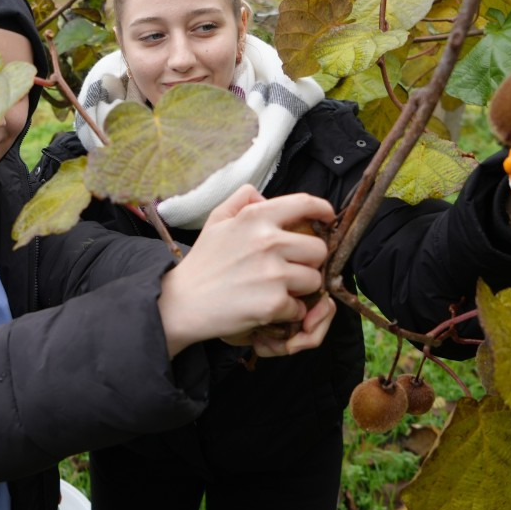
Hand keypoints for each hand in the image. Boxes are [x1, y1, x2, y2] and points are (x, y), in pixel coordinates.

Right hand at [157, 185, 334, 357]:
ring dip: (300, 288)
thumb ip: (242, 200)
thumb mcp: (216, 220)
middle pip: (318, 250)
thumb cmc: (202, 263)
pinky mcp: (274, 303)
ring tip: (276, 290)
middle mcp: (268, 241)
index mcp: (256, 217)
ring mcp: (273, 273)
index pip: (305, 204)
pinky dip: (287, 312)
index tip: (327, 218)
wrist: (183, 302)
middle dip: (308, 261)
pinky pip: (300, 307)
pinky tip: (266, 308)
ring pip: (314, 280)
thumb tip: (265, 197)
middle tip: (290, 269)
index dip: (323, 210)